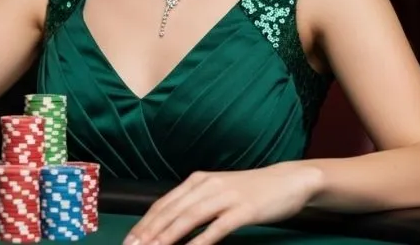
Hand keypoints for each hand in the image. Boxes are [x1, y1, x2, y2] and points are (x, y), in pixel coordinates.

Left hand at [124, 163, 323, 244]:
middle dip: (150, 231)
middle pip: (172, 210)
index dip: (145, 222)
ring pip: (190, 217)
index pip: (164, 203)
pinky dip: (202, 240)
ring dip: (169, 235)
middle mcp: (208, 185)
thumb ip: (196, 203)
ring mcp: (226, 196)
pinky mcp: (244, 209)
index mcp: (198, 181)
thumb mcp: (218, 191)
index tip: (130, 239)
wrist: (288, 181)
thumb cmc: (252, 191)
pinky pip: (219, 226)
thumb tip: (171, 223)